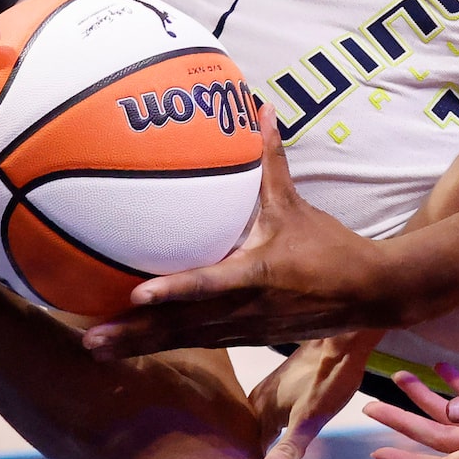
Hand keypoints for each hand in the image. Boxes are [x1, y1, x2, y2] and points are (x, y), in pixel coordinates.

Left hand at [83, 120, 389, 355]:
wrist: (367, 293)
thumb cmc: (330, 248)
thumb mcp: (295, 205)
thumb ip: (271, 162)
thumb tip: (260, 110)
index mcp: (256, 274)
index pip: (208, 284)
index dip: (173, 291)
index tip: (135, 295)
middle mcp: (244, 308)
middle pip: (182, 325)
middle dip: (136, 333)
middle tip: (90, 338)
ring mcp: (242, 328)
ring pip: (184, 339)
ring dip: (140, 346)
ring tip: (96, 348)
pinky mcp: (244, 338)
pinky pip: (196, 341)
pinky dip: (162, 345)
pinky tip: (131, 348)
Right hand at [248, 332, 377, 458]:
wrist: (341, 341)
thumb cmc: (327, 381)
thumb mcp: (311, 420)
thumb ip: (289, 449)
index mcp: (258, 410)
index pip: (244, 448)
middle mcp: (257, 398)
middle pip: (248, 433)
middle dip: (248, 452)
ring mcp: (269, 387)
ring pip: (258, 419)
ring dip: (259, 436)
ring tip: (262, 457)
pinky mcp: (283, 381)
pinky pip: (270, 407)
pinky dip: (272, 420)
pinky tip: (281, 428)